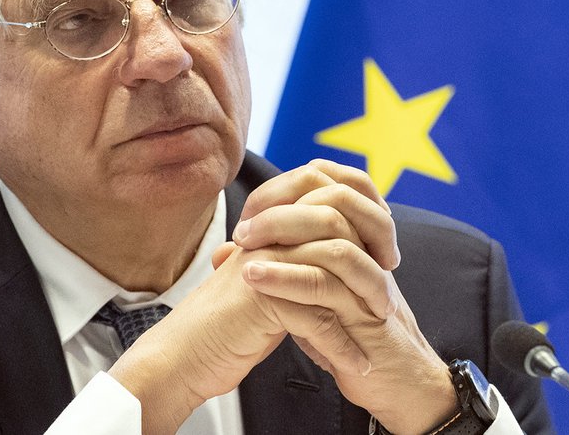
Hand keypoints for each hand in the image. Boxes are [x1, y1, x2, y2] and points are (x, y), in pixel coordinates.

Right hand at [109, 245, 374, 433]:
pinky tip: (356, 364)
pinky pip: (317, 318)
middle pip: (336, 230)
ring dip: (362, 308)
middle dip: (370, 268)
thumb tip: (337, 257)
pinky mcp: (263, 300)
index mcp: (272, 229)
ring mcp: (266, 266)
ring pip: (332, 274)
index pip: (328, 204)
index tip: (380, 264)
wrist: (182, 357)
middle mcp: (269, 239)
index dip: (362, 229)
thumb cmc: (225, 327)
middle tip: (387, 300)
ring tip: (378, 336)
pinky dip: (341, 346)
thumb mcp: (270, 287)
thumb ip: (297, 264)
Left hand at [223, 160, 457, 433]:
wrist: (397, 386)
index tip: (249, 212)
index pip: (331, 185)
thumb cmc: (350, 343)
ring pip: (331, 235)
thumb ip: (282, 269)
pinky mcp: (365, 312)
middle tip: (243, 227)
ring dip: (280, 234)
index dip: (286, 189)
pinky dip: (285, 277)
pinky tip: (253, 278)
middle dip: (281, 205)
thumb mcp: (311, 298)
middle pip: (333, 198)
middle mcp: (370, 252)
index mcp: (361, 241)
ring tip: (242, 247)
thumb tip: (230, 254)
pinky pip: (324, 283)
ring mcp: (369, 279)